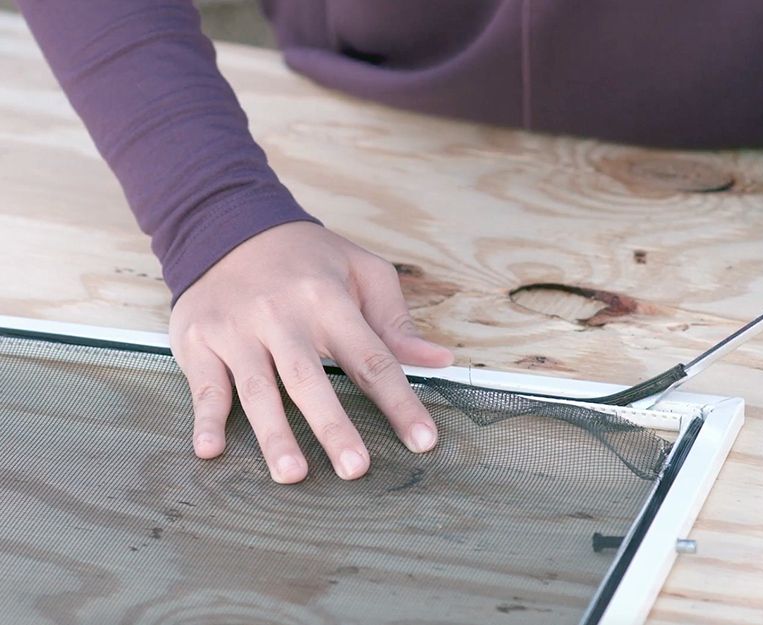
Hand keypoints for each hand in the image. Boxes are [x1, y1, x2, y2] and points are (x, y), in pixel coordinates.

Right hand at [169, 221, 453, 483]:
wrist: (226, 225)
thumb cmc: (306, 259)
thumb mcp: (361, 272)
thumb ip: (397, 322)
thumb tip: (438, 360)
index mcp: (328, 300)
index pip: (371, 359)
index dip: (399, 402)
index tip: (422, 440)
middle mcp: (281, 316)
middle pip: (310, 379)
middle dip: (333, 426)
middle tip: (355, 469)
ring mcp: (237, 330)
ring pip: (258, 388)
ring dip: (274, 433)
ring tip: (292, 474)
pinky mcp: (199, 340)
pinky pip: (205, 384)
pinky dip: (206, 417)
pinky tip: (211, 449)